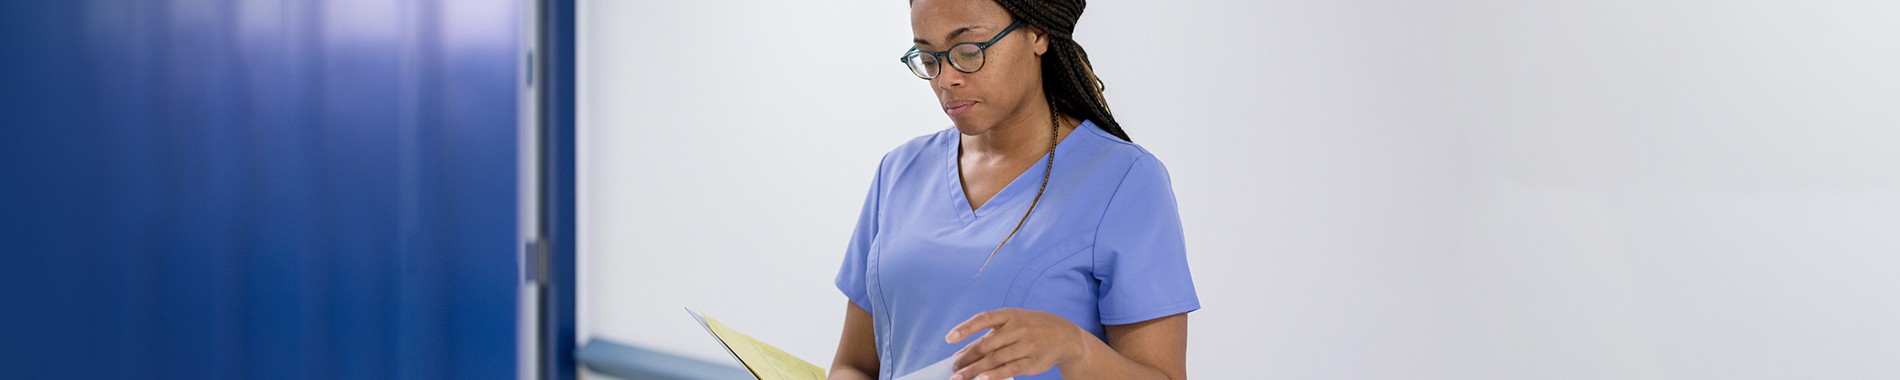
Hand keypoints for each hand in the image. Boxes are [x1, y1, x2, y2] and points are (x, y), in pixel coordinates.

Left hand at [944, 308, 1089, 379]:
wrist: (1065, 337)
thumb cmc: (1032, 328)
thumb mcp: (1012, 324)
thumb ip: (988, 337)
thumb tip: (961, 352)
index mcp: (1009, 315)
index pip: (983, 319)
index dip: (965, 328)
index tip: (949, 338)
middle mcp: (1017, 329)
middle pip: (986, 344)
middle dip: (967, 358)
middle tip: (954, 368)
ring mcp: (1026, 345)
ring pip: (994, 359)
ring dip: (974, 370)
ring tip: (960, 377)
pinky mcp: (1031, 362)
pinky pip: (1009, 369)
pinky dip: (994, 375)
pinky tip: (981, 379)